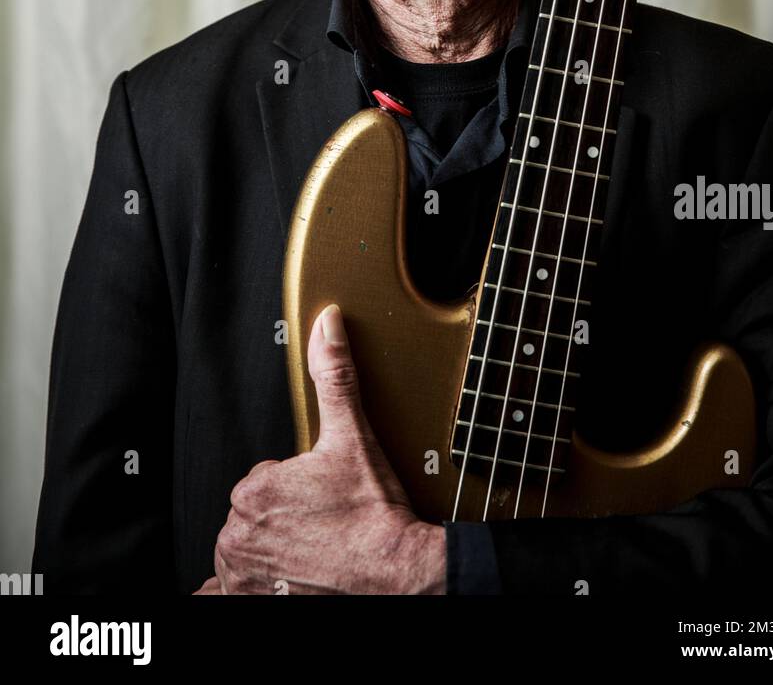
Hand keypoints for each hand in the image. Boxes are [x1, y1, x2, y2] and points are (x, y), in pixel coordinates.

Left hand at [195, 303, 445, 595]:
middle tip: (321, 524)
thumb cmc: (374, 514)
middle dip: (281, 519)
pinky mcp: (250, 601)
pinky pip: (221, 595)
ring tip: (310, 551)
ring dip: (268, 552)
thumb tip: (327, 325)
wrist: (396, 573)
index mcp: (256, 489)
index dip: (293, 487)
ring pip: (245, 550)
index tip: (319, 497)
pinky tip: (266, 582)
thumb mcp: (354, 436)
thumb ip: (334, 375)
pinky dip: (239, 589)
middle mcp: (239, 534)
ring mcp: (243, 574)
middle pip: (252, 517)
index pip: (262, 482)